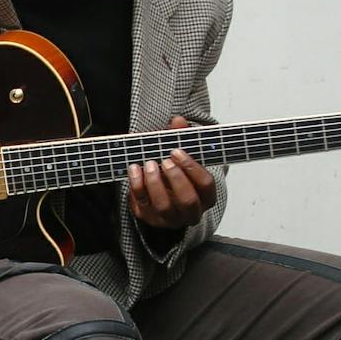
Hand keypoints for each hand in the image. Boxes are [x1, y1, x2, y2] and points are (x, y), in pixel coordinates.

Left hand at [128, 116, 216, 230]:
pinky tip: (134, 169)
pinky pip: (142, 205)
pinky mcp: (149, 218)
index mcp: (205, 197)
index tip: (177, 151)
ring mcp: (169, 219)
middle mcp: (190, 212)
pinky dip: (137, 186)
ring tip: (149, 163)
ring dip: (155, 183)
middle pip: (188, 200)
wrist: (159, 194)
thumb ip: (182, 138)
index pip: (206, 185)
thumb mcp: (182, 156)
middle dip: (176, 178)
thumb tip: (178, 121)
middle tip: (165, 160)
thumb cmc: (176, 173)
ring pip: (164, 207)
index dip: (192, 168)